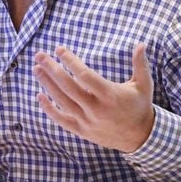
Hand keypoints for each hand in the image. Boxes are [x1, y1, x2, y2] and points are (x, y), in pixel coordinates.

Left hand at [32, 44, 154, 152]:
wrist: (140, 138)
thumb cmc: (140, 106)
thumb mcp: (144, 85)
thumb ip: (140, 64)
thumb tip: (141, 43)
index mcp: (110, 95)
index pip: (85, 75)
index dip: (70, 61)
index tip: (59, 49)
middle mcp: (96, 109)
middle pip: (68, 87)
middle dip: (52, 69)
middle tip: (39, 55)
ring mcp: (87, 121)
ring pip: (62, 101)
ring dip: (47, 84)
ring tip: (36, 68)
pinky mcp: (82, 131)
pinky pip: (61, 120)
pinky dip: (49, 109)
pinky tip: (39, 95)